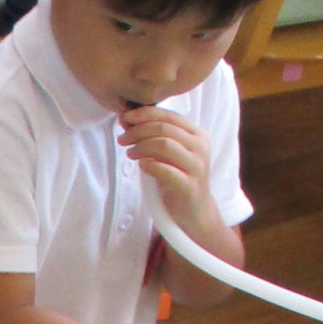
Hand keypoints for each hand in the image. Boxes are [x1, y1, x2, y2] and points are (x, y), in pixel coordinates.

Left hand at [118, 106, 216, 231]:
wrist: (193, 209)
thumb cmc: (177, 176)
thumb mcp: (166, 152)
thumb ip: (152, 135)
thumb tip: (126, 119)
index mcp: (196, 133)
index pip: (168, 115)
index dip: (145, 114)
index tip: (125, 118)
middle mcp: (200, 147)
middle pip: (164, 129)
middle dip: (138, 131)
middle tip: (123, 139)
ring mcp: (197, 166)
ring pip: (164, 145)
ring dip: (141, 147)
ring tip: (130, 154)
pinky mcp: (189, 186)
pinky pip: (165, 170)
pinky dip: (149, 165)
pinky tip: (141, 166)